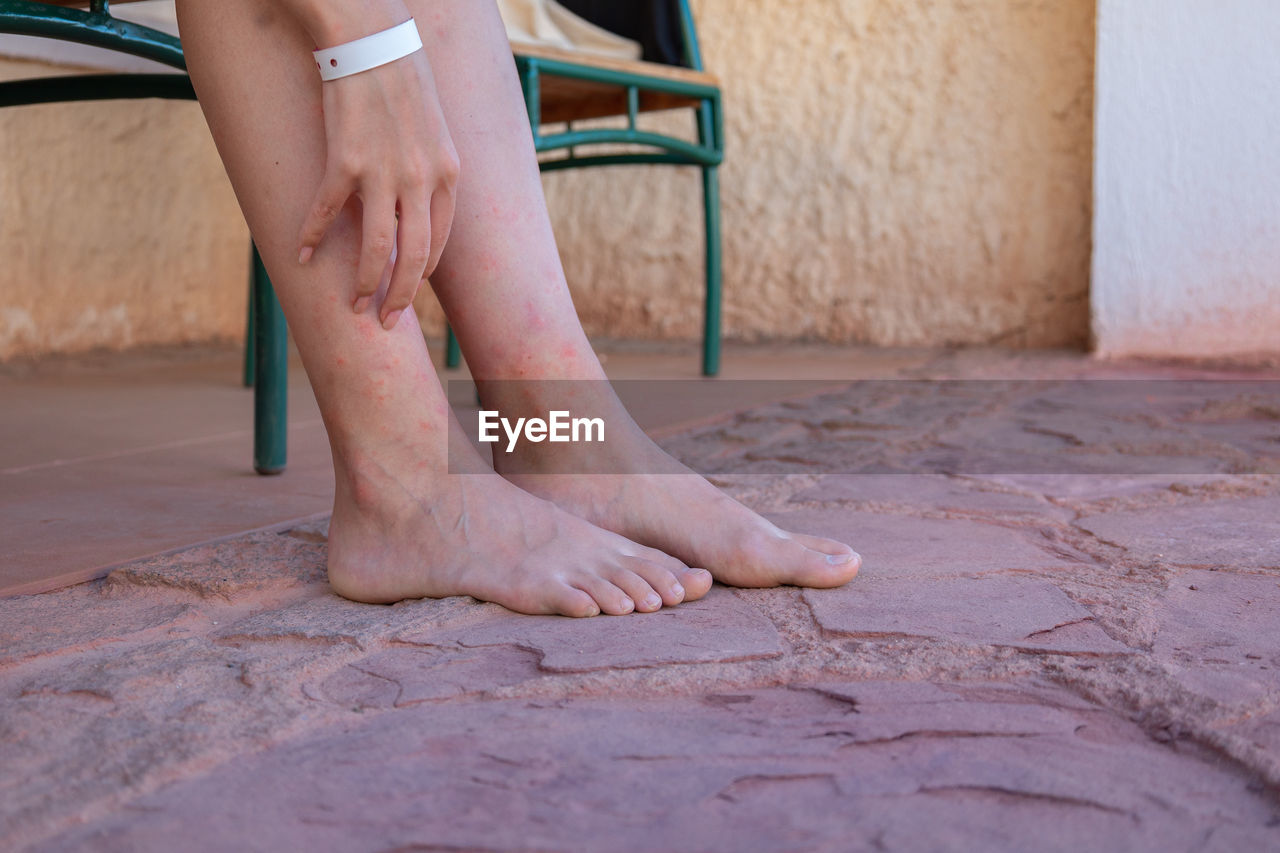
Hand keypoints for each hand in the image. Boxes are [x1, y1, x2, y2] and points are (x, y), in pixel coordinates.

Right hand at [296, 27, 458, 329]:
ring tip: (353, 306)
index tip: (408, 291)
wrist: (372, 38)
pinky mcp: (345, 161)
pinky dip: (311, 236)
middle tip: (385, 321)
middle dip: (399, 295)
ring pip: (376, 246)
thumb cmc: (402, 79)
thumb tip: (414, 205)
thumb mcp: (433, 130)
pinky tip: (301, 254)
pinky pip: (327, 212)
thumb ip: (428, 171)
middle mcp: (421, 180)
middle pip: (414, 256)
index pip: (439, 242)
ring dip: (363, 282)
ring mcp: (384, 172)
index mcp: (448, 174)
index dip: (422, 273)